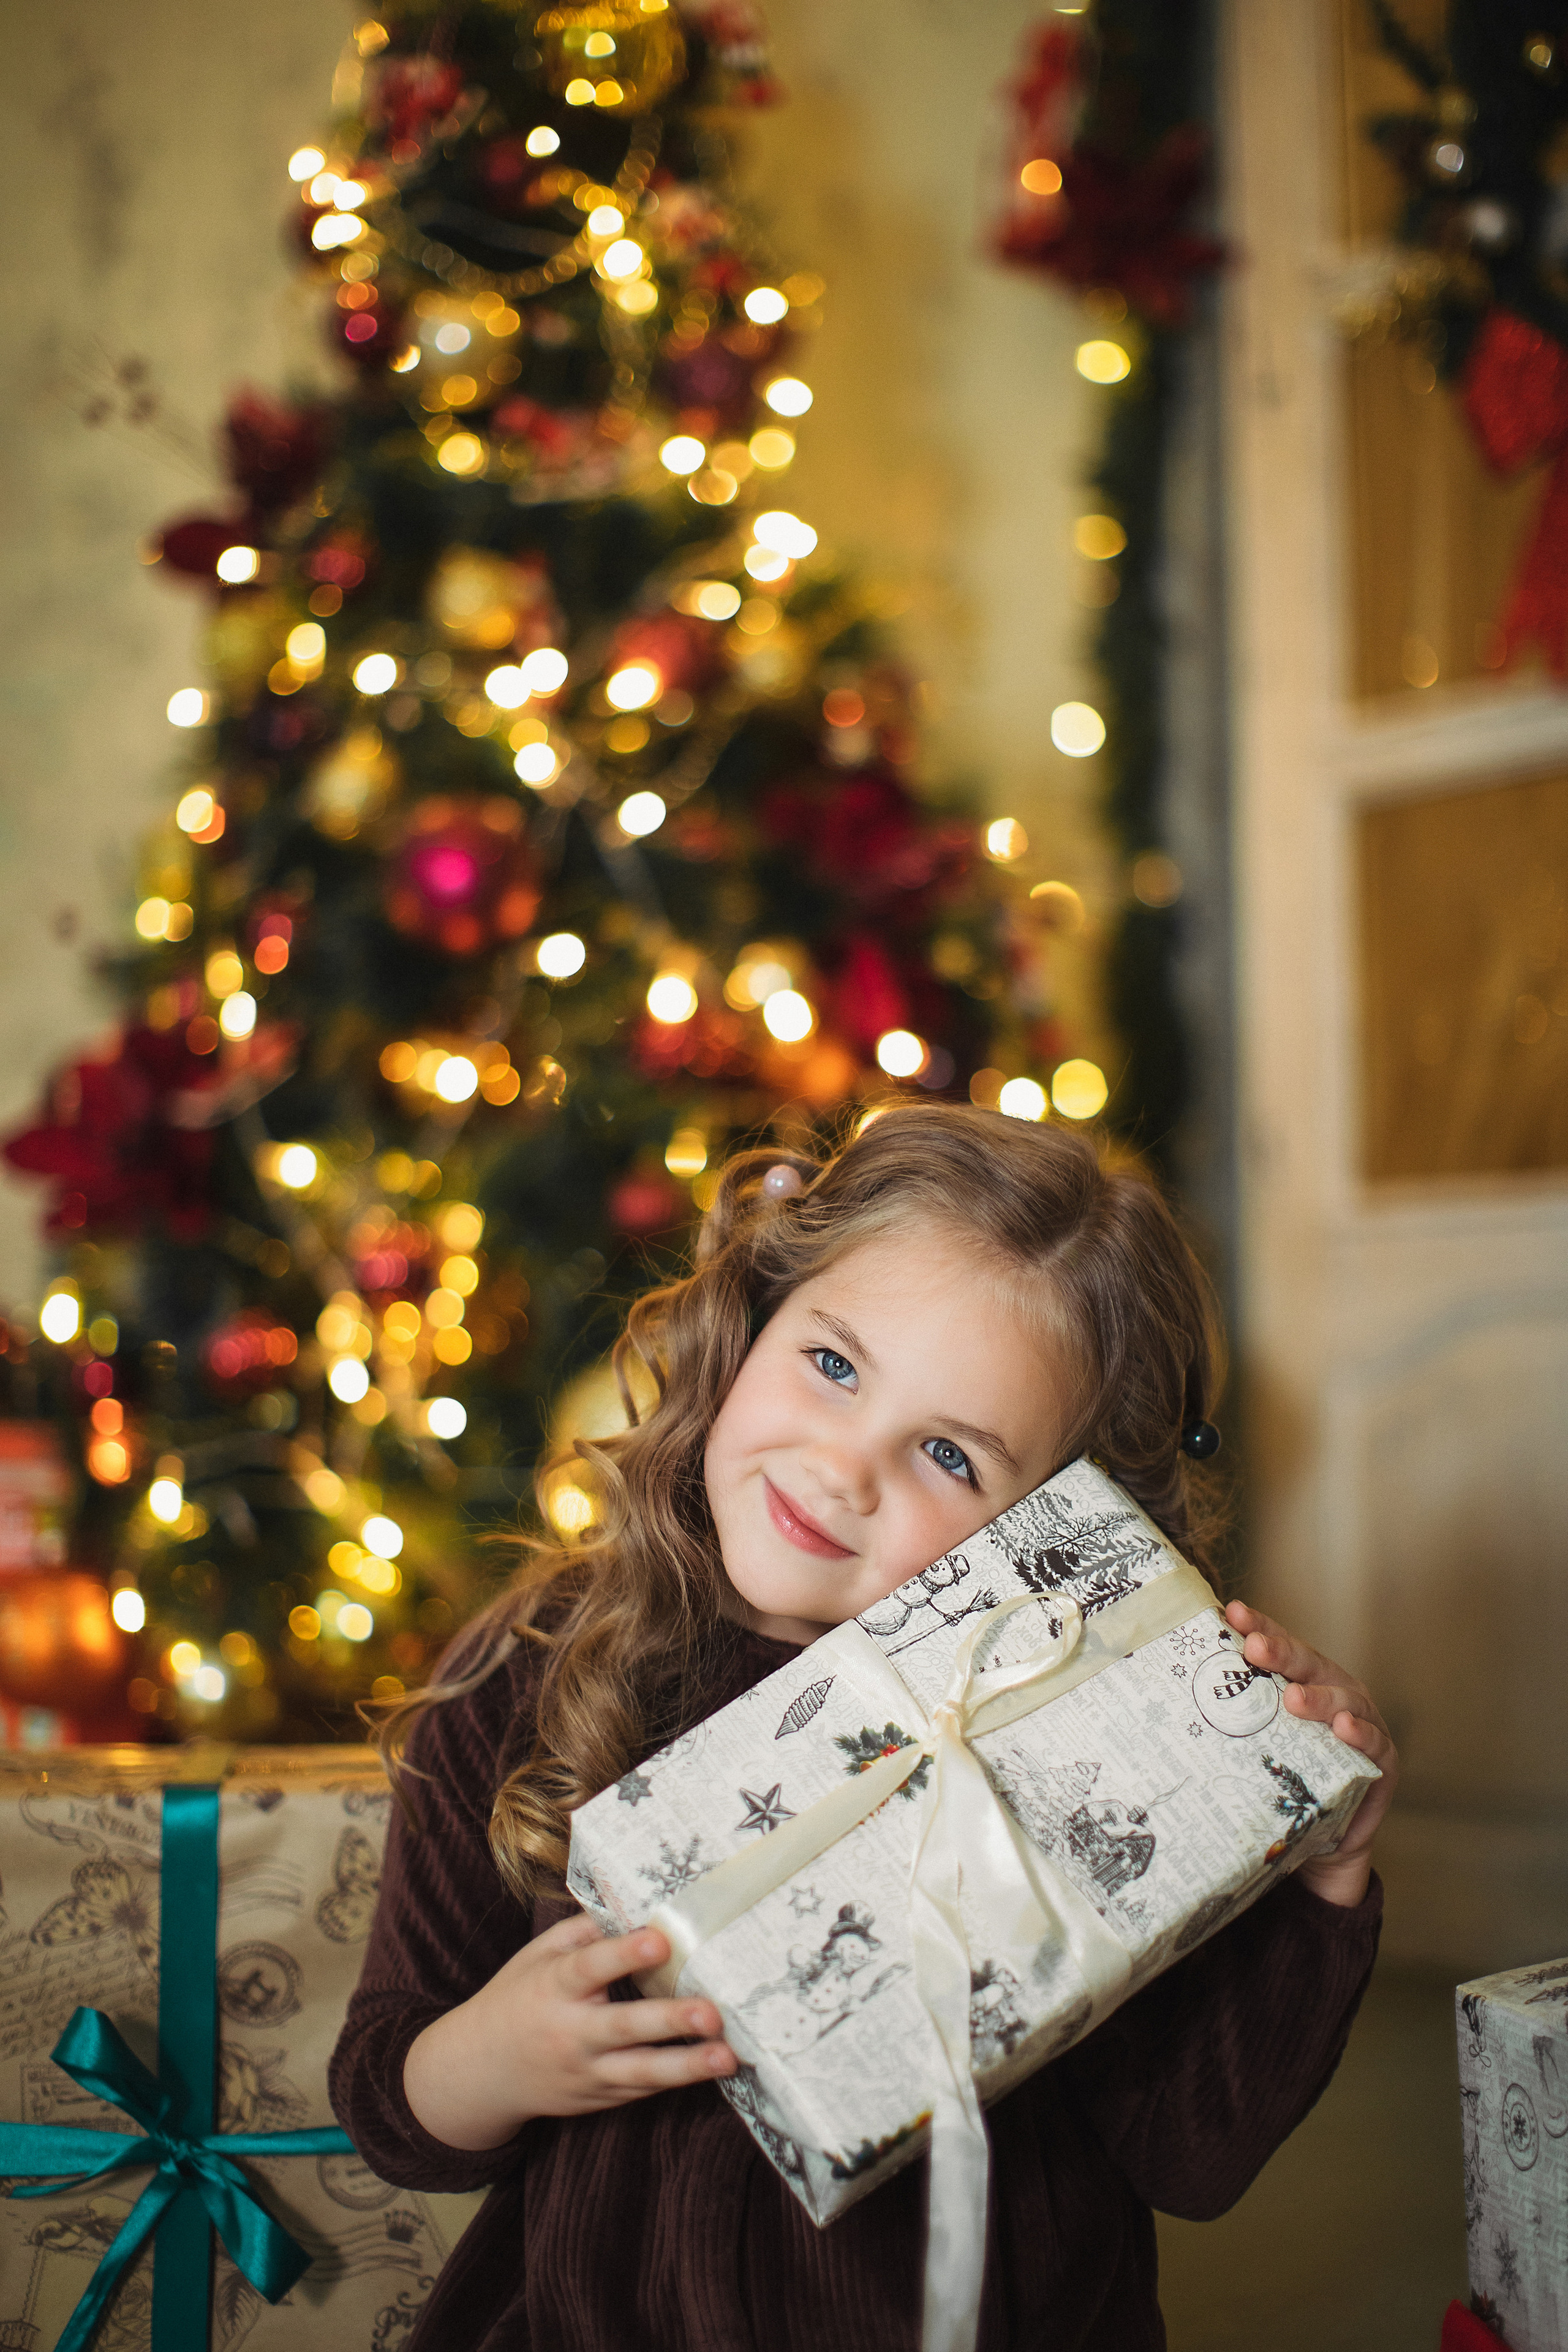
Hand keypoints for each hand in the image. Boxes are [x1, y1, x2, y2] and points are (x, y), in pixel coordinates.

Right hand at [403, 1915, 735, 2151]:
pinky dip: (677, 2079)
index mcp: (554, 1987)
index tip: (660, 1941)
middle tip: (711, 2012)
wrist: (479, 2071)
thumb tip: (631, 1904)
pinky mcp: (599, 2099)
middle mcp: (571, 2033)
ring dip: (688, 2066)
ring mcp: (587, 2072)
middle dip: (670, 2020)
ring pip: (641, 2072)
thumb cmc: (517, 1998)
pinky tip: (713, 2067)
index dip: (624, 1955)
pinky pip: (642, 2089)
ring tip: (728, 2056)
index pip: (590, 1969)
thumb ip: (582, 1931)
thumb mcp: (536, 1955)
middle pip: (625, 2028)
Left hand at [1223, 1600, 1398, 1909]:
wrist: (1323, 1846)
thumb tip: (1158, 1708)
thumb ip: (1225, 1727)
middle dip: (1281, 1653)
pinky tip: (1344, 1728)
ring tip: (1292, 1698)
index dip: (1258, 1627)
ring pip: (1341, 1698)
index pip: (1276, 1647)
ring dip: (1316, 1696)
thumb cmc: (1279, 1785)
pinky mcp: (1382, 1761)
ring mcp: (1360, 1722)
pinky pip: (1374, 1743)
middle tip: (1254, 1647)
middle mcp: (1331, 1691)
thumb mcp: (1251, 1751)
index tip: (1230, 1612)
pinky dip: (1360, 1734)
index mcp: (1298, 1681)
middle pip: (1307, 1664)